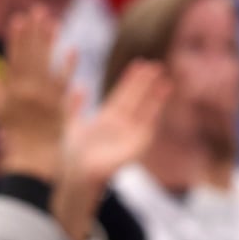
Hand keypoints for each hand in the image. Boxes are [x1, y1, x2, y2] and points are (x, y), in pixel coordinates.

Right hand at [0, 7, 71, 181]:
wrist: (32, 160)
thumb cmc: (13, 136)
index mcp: (11, 92)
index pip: (14, 59)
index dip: (16, 39)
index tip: (19, 19)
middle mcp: (27, 93)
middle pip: (32, 57)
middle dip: (35, 33)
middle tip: (38, 10)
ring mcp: (45, 99)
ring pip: (47, 65)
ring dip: (50, 42)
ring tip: (53, 21)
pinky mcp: (60, 107)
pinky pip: (64, 83)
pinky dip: (68, 67)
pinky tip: (72, 49)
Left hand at [60, 60, 169, 186]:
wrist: (78, 175)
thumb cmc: (74, 156)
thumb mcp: (73, 124)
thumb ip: (74, 105)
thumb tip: (79, 86)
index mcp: (108, 118)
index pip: (123, 95)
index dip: (130, 80)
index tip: (138, 64)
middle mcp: (122, 125)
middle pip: (136, 99)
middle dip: (145, 83)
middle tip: (155, 65)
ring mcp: (130, 135)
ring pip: (145, 111)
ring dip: (156, 96)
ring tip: (165, 80)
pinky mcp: (136, 146)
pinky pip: (149, 128)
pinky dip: (156, 114)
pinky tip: (161, 101)